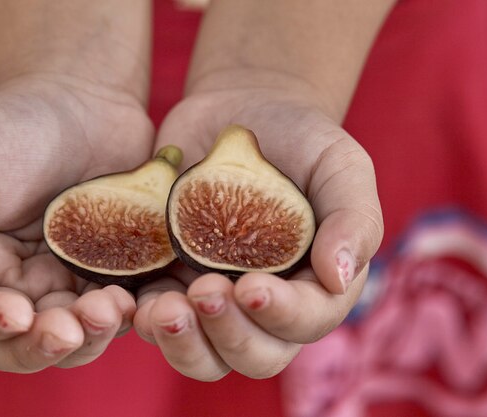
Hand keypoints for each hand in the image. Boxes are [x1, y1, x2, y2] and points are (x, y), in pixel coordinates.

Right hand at [0, 75, 152, 371]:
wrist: (85, 102)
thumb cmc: (16, 123)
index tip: (13, 314)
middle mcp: (15, 284)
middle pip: (18, 343)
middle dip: (41, 345)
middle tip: (67, 331)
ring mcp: (66, 283)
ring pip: (72, 338)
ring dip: (89, 337)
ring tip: (110, 309)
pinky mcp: (111, 276)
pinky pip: (117, 311)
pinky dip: (126, 316)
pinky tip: (135, 300)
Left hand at [133, 78, 382, 380]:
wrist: (244, 112)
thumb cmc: (302, 141)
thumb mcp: (340, 167)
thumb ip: (353, 219)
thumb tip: (340, 279)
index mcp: (314, 286)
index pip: (305, 322)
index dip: (280, 315)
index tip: (251, 285)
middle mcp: (264, 304)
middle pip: (253, 356)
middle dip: (229, 336)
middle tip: (206, 293)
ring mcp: (216, 296)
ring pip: (203, 355)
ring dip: (183, 344)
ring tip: (164, 309)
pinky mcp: (172, 280)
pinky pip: (156, 321)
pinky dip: (144, 321)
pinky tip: (133, 301)